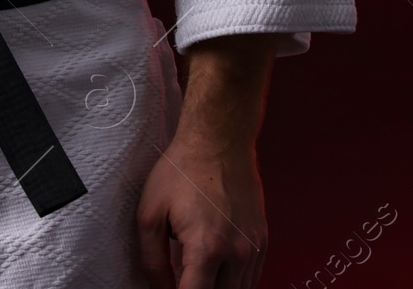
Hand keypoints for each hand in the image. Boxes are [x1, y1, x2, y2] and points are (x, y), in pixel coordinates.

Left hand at [135, 136, 266, 288]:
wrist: (218, 139)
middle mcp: (236, 254)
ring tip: (198, 276)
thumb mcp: (150, 212)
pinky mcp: (262, 241)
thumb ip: (152, 260)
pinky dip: (235, 284)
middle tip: (184, 279)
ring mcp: (253, 248)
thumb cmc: (182, 170)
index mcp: (206, 248)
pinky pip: (252, 278)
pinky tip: (217, 273)